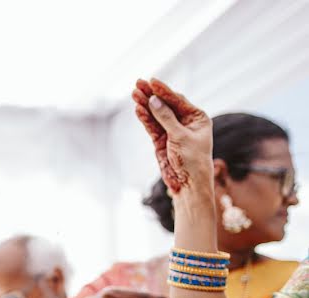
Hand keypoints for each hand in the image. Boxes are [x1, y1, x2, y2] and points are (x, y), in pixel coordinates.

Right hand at [131, 78, 212, 195]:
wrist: (188, 183)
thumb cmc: (193, 160)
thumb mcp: (181, 137)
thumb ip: (166, 118)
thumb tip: (154, 100)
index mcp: (197, 117)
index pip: (177, 100)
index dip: (163, 91)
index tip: (152, 81)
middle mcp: (184, 121)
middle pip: (165, 104)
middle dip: (151, 94)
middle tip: (138, 83)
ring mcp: (171, 131)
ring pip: (156, 114)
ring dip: (145, 104)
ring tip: (134, 93)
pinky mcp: (161, 140)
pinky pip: (152, 126)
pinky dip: (145, 118)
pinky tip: (137, 108)